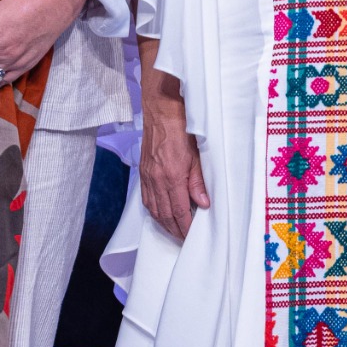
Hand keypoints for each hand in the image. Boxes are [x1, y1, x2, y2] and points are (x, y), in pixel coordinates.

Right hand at [137, 47, 208, 239]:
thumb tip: (203, 204)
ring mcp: (147, 175)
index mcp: (172, 175)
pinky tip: (161, 214)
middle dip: (175, 230)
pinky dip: (154, 210)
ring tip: (175, 231)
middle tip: (185, 239)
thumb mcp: (198, 153)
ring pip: (154, 209)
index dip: (186, 228)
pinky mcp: (143, 171)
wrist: (162, 107)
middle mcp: (156, 179)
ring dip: (164, 223)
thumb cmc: (183, 126)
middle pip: (165, 214)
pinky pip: (146, 198)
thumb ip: (199, 180)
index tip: (192, 237)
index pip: (179, 211)